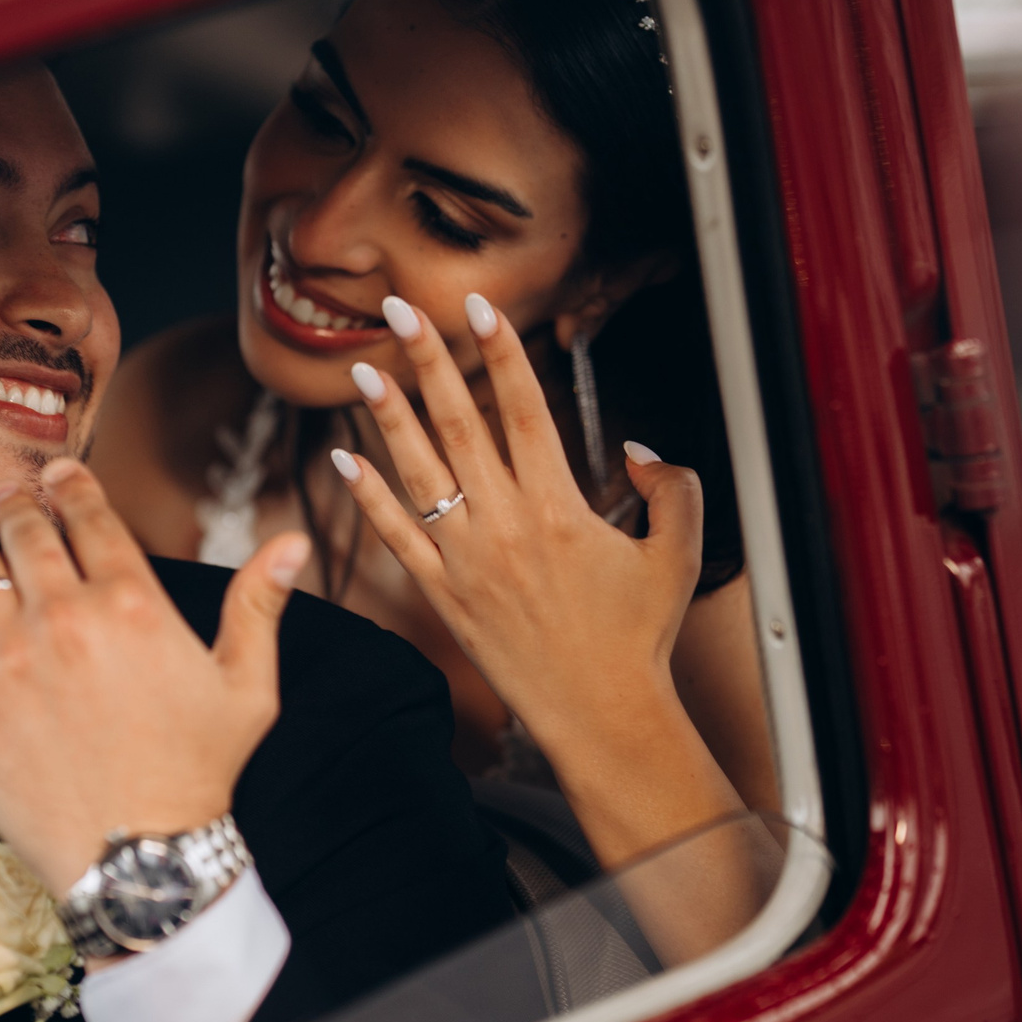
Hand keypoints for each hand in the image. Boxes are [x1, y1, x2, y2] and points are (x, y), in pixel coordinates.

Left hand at [0, 456, 310, 895]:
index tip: (57, 472)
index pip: (90, 517)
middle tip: (2, 491)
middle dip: (13, 501)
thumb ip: (260, 607)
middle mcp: (67, 618)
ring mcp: (9, 657)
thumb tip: (293, 542)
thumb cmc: (196, 775)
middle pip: (26, 532)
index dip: (70, 485)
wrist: (134, 859)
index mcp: (134, 604)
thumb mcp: (247, 690)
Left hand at [334, 293, 743, 864]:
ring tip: (364, 368)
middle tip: (399, 309)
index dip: (500, 351)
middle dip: (427, 359)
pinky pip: (396, 537)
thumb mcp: (677, 556)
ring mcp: (467, 560)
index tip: (478, 307)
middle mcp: (506, 525)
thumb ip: (673, 491)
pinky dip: (368, 498)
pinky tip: (344, 461)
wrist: (599, 715)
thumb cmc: (639, 638)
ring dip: (387, 416)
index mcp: (561, 507)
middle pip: (459, 423)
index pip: (524, 409)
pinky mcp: (442, 595)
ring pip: (418, 471)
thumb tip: (640, 450)